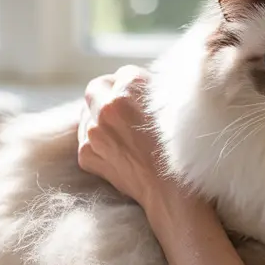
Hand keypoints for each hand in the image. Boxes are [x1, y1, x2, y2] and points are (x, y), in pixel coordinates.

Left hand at [77, 66, 179, 211]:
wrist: (171, 191)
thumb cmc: (180, 151)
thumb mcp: (174, 108)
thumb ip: (154, 90)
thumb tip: (141, 85)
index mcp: (130, 89)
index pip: (123, 73)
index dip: (133, 85)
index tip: (139, 96)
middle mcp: (107, 107)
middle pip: (97, 87)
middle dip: (107, 93)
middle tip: (121, 106)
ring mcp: (93, 132)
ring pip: (87, 113)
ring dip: (99, 118)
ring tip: (121, 134)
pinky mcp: (87, 154)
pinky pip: (85, 139)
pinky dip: (96, 142)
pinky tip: (116, 150)